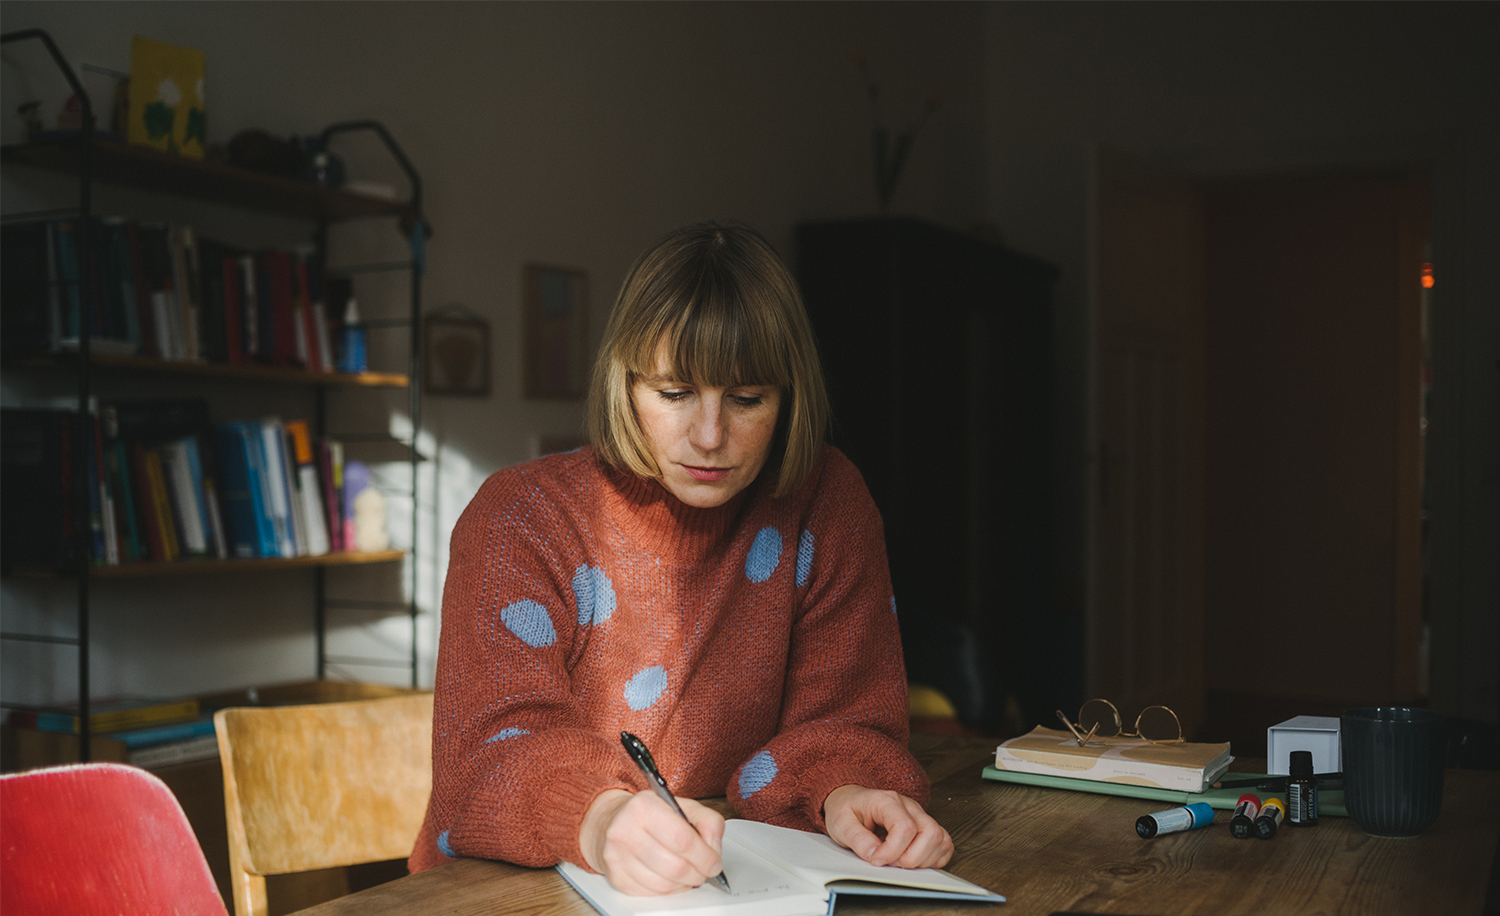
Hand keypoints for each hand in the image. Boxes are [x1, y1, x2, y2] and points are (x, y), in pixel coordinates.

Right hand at [579, 789, 725, 894]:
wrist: (611, 821)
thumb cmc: (649, 814)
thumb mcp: (681, 805)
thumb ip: (707, 821)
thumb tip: (714, 849)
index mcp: (644, 807)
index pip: (683, 840)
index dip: (705, 856)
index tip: (714, 863)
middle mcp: (625, 830)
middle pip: (675, 866)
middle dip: (697, 873)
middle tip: (704, 871)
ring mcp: (617, 856)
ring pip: (664, 884)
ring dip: (684, 884)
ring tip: (688, 873)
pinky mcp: (615, 876)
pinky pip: (651, 893)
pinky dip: (668, 890)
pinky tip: (671, 878)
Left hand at [822, 784, 952, 868]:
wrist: (850, 800)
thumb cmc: (847, 809)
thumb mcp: (840, 822)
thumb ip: (857, 839)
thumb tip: (875, 856)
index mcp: (887, 801)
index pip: (905, 827)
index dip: (892, 851)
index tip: (876, 860)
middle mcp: (909, 806)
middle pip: (931, 833)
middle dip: (912, 858)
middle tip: (891, 863)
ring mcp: (920, 816)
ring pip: (941, 839)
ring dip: (923, 860)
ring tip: (900, 862)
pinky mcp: (925, 827)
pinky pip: (944, 845)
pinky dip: (933, 859)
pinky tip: (913, 861)